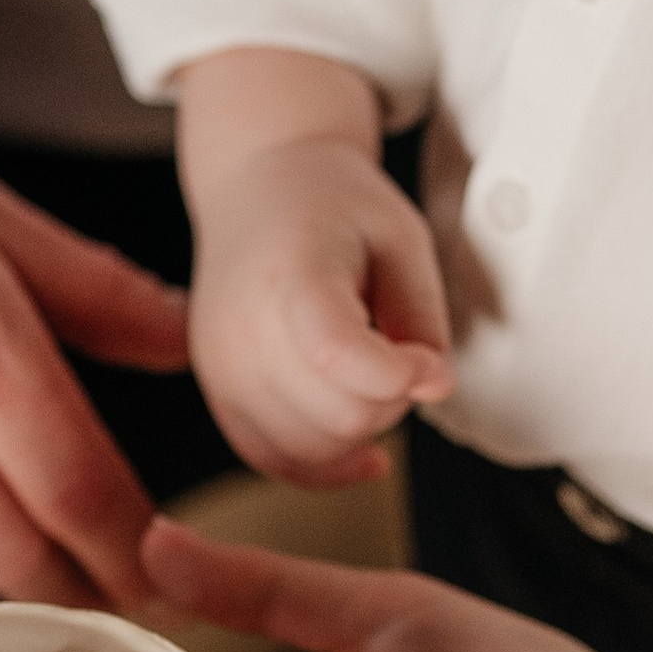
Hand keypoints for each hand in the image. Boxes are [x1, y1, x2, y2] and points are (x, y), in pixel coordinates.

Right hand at [177, 49, 454, 483]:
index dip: (402, 373)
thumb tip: (434, 389)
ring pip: (313, 448)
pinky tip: (363, 449)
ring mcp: (221, 368)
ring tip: (369, 373)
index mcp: (289, 274)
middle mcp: (240, 328)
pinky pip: (275, 459)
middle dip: (391, 400)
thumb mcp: (402, 237)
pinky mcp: (218, 393)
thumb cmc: (331, 205)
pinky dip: (326, 462)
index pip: (340, 356)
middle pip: (338, 415)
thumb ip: (424, 317)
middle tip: (401, 354)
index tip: (426, 356)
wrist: (256, 188)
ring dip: (361, 426)